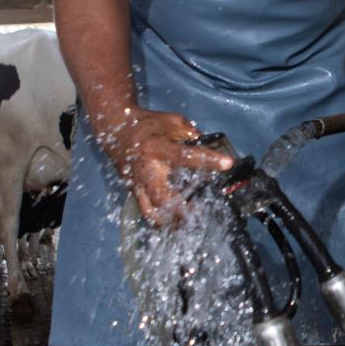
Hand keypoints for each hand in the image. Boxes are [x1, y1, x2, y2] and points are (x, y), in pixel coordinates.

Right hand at [95, 107, 232, 224]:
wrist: (115, 128)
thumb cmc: (148, 124)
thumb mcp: (173, 121)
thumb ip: (192, 135)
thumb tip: (212, 149)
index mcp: (157, 147)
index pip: (185, 156)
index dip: (208, 160)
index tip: (228, 163)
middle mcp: (146, 169)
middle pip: (163, 197)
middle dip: (184, 209)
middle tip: (201, 211)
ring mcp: (136, 183)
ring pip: (152, 212)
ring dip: (171, 221)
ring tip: (189, 223)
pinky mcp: (132, 191)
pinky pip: (146, 211)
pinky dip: (160, 220)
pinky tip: (175, 223)